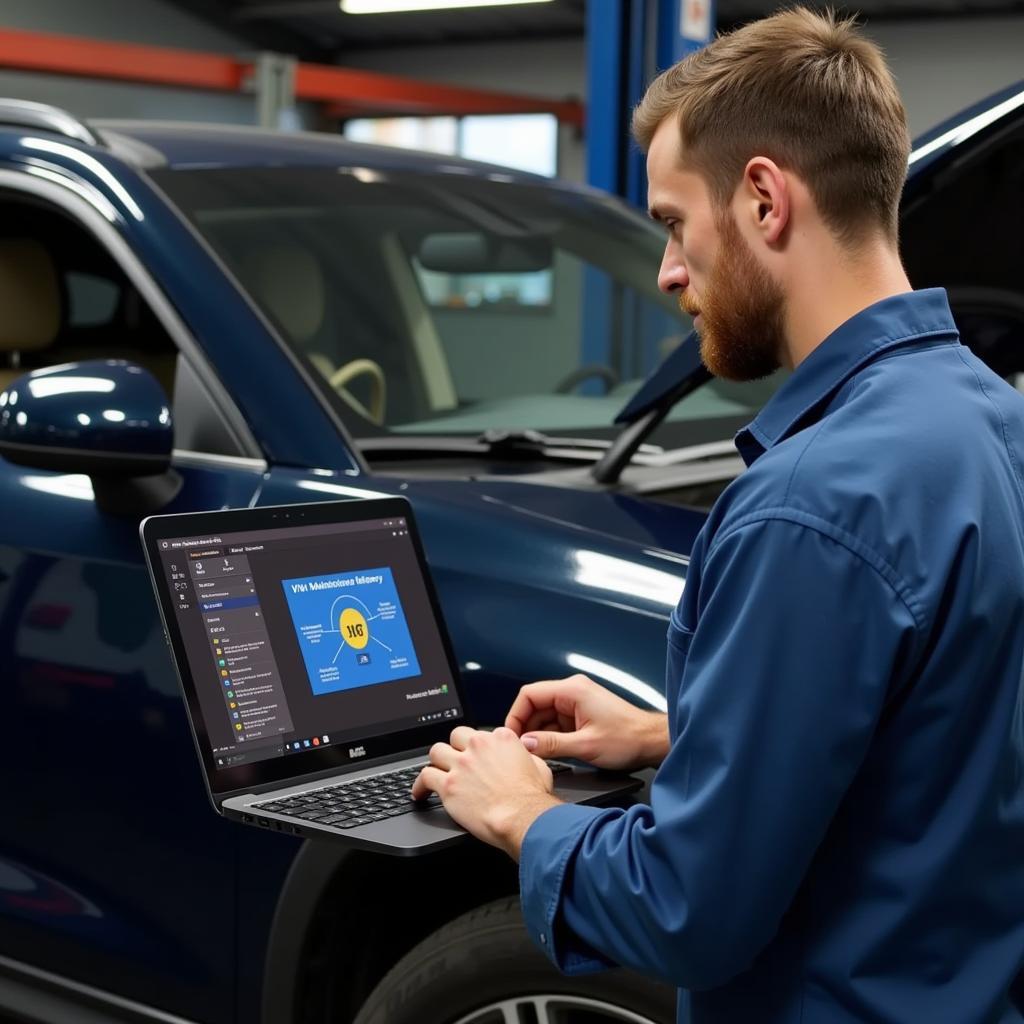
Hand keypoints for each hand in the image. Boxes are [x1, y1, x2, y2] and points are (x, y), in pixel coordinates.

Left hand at [412, 726, 562, 859]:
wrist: (521, 817)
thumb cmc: (532, 798)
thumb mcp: (539, 767)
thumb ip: (526, 756)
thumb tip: (524, 756)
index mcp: (500, 739)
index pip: (480, 734)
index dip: (478, 747)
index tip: (476, 756)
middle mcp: (478, 746)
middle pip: (456, 736)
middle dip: (455, 747)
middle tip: (456, 761)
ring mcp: (461, 765)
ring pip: (436, 752)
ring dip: (437, 762)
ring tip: (436, 772)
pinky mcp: (448, 786)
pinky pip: (425, 777)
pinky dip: (420, 785)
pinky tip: (420, 792)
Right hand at [505, 673, 668, 770]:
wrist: (651, 742)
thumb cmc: (628, 738)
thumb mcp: (586, 745)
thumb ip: (552, 744)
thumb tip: (526, 744)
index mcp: (572, 690)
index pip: (530, 694)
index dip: (516, 715)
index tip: (511, 736)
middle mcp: (573, 692)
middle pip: (535, 705)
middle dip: (525, 727)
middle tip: (520, 749)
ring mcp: (577, 703)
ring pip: (544, 715)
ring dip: (538, 734)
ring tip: (534, 754)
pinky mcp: (581, 715)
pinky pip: (556, 723)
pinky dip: (549, 736)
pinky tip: (548, 752)